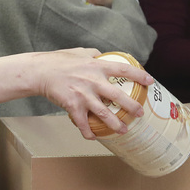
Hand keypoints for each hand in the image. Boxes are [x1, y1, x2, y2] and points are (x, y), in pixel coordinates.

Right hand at [36, 48, 153, 138]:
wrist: (40, 72)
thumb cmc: (59, 60)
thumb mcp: (80, 51)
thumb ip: (94, 54)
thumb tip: (103, 55)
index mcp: (97, 66)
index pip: (123, 69)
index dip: (138, 75)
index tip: (150, 81)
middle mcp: (93, 81)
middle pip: (118, 95)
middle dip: (132, 106)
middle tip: (140, 113)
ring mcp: (83, 94)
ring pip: (103, 113)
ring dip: (115, 124)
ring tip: (124, 130)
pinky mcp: (72, 105)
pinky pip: (83, 123)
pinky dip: (88, 132)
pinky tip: (93, 137)